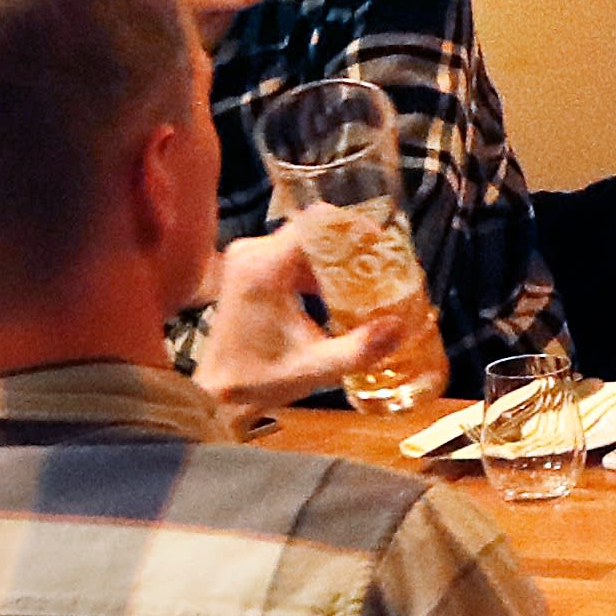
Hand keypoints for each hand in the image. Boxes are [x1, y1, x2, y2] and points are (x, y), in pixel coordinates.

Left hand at [188, 228, 391, 408]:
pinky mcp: (249, 269)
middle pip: (312, 231)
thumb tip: (399, 327)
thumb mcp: (314, 368)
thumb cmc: (259, 380)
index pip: (316, 224)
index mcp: (265, 268)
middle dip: (350, 246)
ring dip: (335, 257)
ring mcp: (247, 259)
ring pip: (304, 243)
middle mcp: (253, 253)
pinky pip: (292, 255)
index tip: (381, 244)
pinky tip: (340, 289)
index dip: (352, 228)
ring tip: (369, 276)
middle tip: (383, 264)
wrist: (217, 391)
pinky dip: (317, 268)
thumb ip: (358, 349)